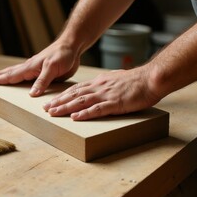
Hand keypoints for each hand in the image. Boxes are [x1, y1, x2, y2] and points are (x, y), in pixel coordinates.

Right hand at [0, 41, 80, 96]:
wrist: (72, 45)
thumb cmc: (63, 54)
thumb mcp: (53, 68)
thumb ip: (42, 81)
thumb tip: (31, 94)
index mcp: (31, 67)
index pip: (12, 75)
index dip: (1, 79)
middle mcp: (31, 67)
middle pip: (12, 73)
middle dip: (0, 76)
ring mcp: (36, 68)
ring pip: (18, 72)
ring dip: (7, 75)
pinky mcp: (43, 70)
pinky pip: (28, 75)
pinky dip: (20, 76)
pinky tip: (19, 77)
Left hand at [43, 67, 160, 120]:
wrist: (151, 78)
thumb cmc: (136, 81)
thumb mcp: (116, 79)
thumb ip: (105, 83)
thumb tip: (98, 87)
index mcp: (99, 82)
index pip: (77, 89)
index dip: (63, 95)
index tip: (52, 101)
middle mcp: (99, 87)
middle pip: (75, 95)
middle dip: (59, 102)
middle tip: (46, 108)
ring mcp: (106, 95)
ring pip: (81, 101)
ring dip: (66, 107)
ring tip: (54, 113)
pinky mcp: (115, 103)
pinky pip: (97, 109)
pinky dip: (85, 113)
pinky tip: (75, 117)